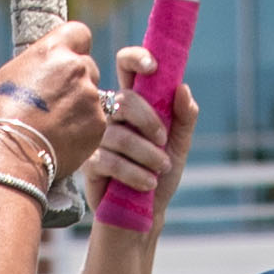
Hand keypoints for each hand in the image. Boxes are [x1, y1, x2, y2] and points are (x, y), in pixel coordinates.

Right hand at [0, 26, 108, 199]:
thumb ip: (34, 69)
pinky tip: (61, 142)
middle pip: (87, 67)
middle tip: (54, 104)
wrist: (6, 156)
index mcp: (52, 51)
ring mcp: (90, 97)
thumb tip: (40, 73)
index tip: (65, 61)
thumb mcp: (6, 79)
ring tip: (53, 128)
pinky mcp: (98, 125)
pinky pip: (95, 123)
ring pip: (92, 97)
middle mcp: (76, 68)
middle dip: (75, 82)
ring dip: (79, 108)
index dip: (73, 47)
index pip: (79, 33)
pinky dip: (83, 130)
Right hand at [90, 63, 196, 230]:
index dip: (136, 58)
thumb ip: (184, 117)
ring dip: (147, 154)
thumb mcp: (179, 145)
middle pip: (125, 100)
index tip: (153, 66)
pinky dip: (134, 173)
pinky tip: (146, 183)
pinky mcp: (89, 162)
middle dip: (150, 120)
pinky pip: (111, 160)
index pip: (126, 68)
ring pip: (120, 135)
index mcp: (133, 104)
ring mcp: (98, 138)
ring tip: (160, 170)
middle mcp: (112, 116)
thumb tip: (182, 87)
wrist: (144, 214)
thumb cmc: (159, 175)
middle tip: (164, 140)